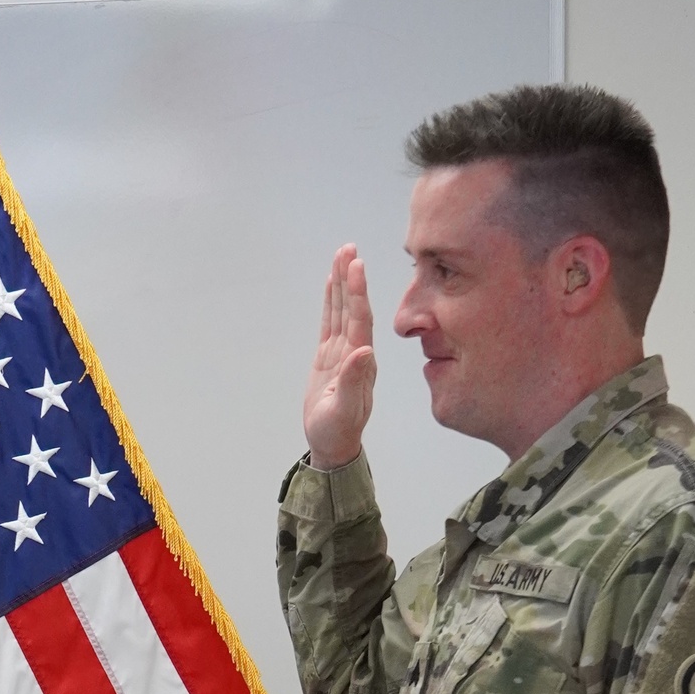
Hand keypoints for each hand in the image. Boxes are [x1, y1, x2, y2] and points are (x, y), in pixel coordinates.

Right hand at [304, 244, 376, 466]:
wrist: (333, 444)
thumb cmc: (338, 431)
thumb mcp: (344, 410)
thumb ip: (353, 381)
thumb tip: (364, 351)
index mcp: (361, 361)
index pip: (361, 320)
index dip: (358, 293)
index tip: (356, 267)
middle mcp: (356, 351)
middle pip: (353, 307)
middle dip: (351, 278)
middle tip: (348, 249)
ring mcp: (343, 352)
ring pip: (342, 310)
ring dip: (342, 283)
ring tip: (341, 254)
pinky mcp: (330, 356)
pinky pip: (331, 322)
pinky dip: (331, 301)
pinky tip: (331, 283)